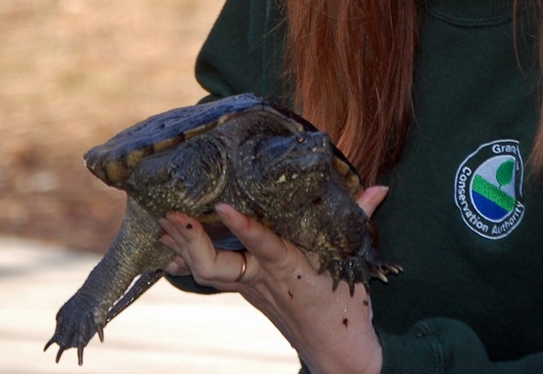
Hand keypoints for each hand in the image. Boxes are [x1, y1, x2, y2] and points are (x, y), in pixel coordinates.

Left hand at [159, 186, 388, 373]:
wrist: (337, 353)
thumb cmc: (347, 305)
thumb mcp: (355, 262)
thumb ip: (361, 219)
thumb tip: (380, 189)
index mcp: (292, 269)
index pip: (263, 245)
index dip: (241, 226)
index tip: (221, 207)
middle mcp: (264, 279)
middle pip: (215, 266)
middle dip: (191, 241)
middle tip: (171, 212)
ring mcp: (250, 288)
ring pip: (206, 271)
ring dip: (183, 246)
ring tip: (163, 219)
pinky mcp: (247, 291)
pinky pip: (210, 275)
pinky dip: (190, 258)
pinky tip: (172, 244)